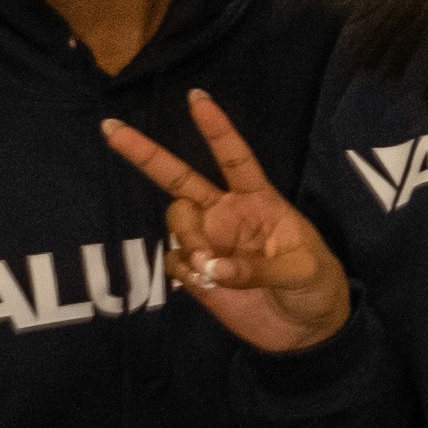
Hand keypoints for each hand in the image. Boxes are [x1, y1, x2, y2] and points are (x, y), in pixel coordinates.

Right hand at [98, 92, 350, 354]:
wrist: (306, 330)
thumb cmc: (316, 286)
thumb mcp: (303, 270)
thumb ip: (256, 268)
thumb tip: (210, 268)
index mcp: (259, 200)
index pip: (234, 156)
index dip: (216, 127)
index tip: (196, 97)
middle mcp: (227, 214)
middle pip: (179, 178)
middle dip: (145, 153)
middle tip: (110, 129)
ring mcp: (209, 242)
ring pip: (175, 221)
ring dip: (188, 238)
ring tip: (211, 266)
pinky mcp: (196, 274)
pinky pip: (174, 260)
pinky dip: (184, 269)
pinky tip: (205, 282)